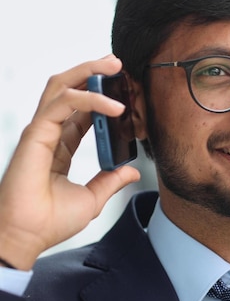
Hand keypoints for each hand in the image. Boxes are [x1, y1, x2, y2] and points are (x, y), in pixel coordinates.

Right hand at [0, 55, 140, 269]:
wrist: (28, 237)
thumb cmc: (49, 221)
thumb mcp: (92, 198)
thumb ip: (110, 180)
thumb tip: (131, 171)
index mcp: (60, 145)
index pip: (81, 110)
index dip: (102, 95)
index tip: (125, 89)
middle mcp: (50, 133)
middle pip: (68, 89)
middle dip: (92, 71)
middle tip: (117, 63)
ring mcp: (41, 131)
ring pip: (61, 86)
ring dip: (88, 72)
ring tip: (113, 66)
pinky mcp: (36, 134)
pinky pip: (63, 104)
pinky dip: (90, 99)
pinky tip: (114, 106)